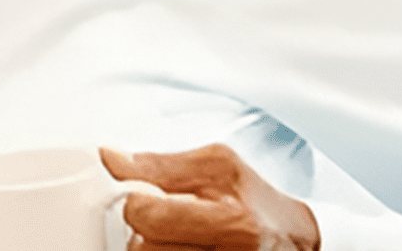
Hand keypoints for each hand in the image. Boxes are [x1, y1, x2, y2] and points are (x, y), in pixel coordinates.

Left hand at [101, 145, 320, 250]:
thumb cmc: (253, 197)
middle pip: (142, 249)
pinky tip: (172, 245)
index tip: (138, 194)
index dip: (133, 202)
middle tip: (150, 219)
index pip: (150, 217)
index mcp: (233, 222)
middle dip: (137, 230)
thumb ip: (159, 164)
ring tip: (165, 236)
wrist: (293, 240)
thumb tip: (108, 159)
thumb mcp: (216, 165)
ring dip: (146, 248)